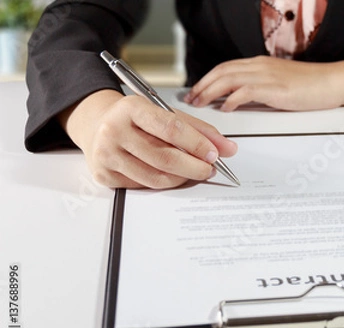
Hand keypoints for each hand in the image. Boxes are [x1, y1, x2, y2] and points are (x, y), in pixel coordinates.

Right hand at [59, 90, 237, 188]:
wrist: (97, 124)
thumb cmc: (137, 119)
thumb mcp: (166, 114)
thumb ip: (199, 130)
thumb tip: (228, 149)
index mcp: (131, 108)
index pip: (171, 128)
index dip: (197, 144)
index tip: (214, 154)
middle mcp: (114, 130)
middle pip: (165, 158)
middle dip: (195, 167)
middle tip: (209, 169)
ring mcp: (106, 154)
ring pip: (156, 177)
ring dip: (182, 178)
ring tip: (194, 172)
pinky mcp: (104, 175)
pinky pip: (144, 186)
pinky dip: (163, 183)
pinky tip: (171, 175)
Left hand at [183, 56, 343, 111]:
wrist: (333, 82)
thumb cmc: (312, 85)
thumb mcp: (280, 84)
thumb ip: (260, 89)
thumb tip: (241, 99)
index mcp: (260, 64)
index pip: (226, 67)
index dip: (207, 79)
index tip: (197, 90)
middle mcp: (260, 66)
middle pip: (222, 71)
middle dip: (202, 85)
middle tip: (191, 99)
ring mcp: (267, 76)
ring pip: (229, 79)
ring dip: (210, 91)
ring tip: (200, 103)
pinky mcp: (275, 89)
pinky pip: (245, 91)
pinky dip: (231, 99)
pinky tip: (225, 108)